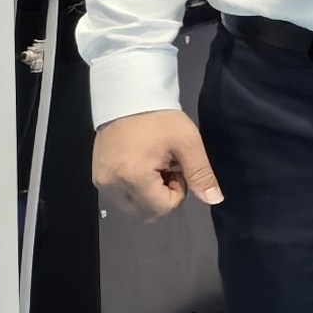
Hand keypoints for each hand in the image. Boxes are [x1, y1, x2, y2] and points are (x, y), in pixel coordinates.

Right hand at [94, 109, 220, 220]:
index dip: (178, 193)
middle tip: (167, 170)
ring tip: (154, 168)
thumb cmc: (160, 118)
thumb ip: (201, 173)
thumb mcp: (188, 142)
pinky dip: (134, 191)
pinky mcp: (97, 177)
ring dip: (148, 196)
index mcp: (133, 177)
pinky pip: (119, 198)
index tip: (178, 170)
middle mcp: (112, 185)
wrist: (128, 98)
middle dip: (162, 198)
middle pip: (145, 214)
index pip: (162, 208)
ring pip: (132, 209)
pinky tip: (141, 167)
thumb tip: (215, 200)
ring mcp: (101, 182)